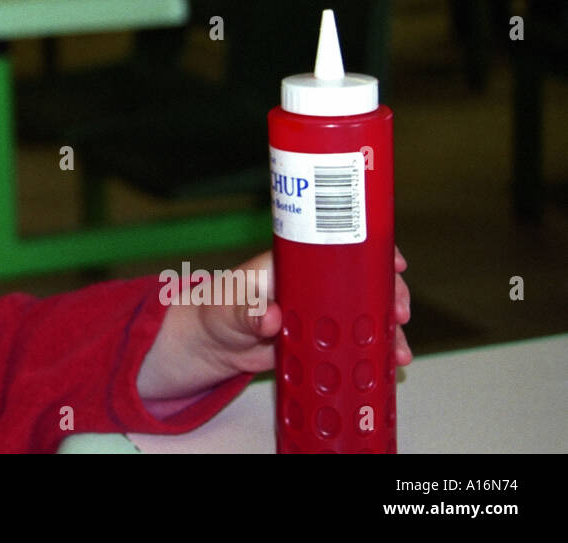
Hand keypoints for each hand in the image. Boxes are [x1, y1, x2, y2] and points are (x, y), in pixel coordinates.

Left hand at [137, 247, 411, 401]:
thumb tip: (270, 317)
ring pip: (363, 313)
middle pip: (362, 281)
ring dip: (386, 329)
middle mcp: (314, 285)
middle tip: (400, 313)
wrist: (212, 344)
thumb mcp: (229, 310)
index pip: (339, 247)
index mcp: (294, 264)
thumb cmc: (217, 311)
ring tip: (398, 353)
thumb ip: (248, 313)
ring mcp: (321, 312)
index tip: (393, 262)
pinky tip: (388, 365)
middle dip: (388, 293)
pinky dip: (371, 350)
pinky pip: (353, 340)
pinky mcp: (321, 338)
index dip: (370, 252)